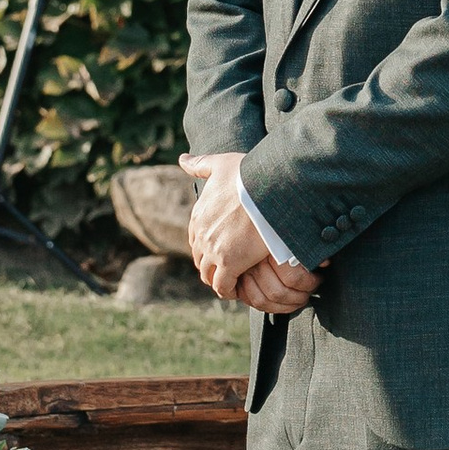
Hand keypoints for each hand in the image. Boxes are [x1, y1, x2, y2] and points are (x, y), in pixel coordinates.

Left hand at [178, 149, 317, 306]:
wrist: (266, 187)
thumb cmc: (248, 174)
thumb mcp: (220, 164)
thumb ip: (200, 164)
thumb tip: (182, 160)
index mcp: (198, 214)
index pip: (196, 239)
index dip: (207, 247)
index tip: (220, 251)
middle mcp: (201, 234)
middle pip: (200, 259)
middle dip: (211, 265)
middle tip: (227, 270)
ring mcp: (213, 250)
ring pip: (208, 275)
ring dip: (218, 280)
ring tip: (232, 283)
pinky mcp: (229, 263)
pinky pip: (223, 286)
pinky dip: (229, 290)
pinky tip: (238, 290)